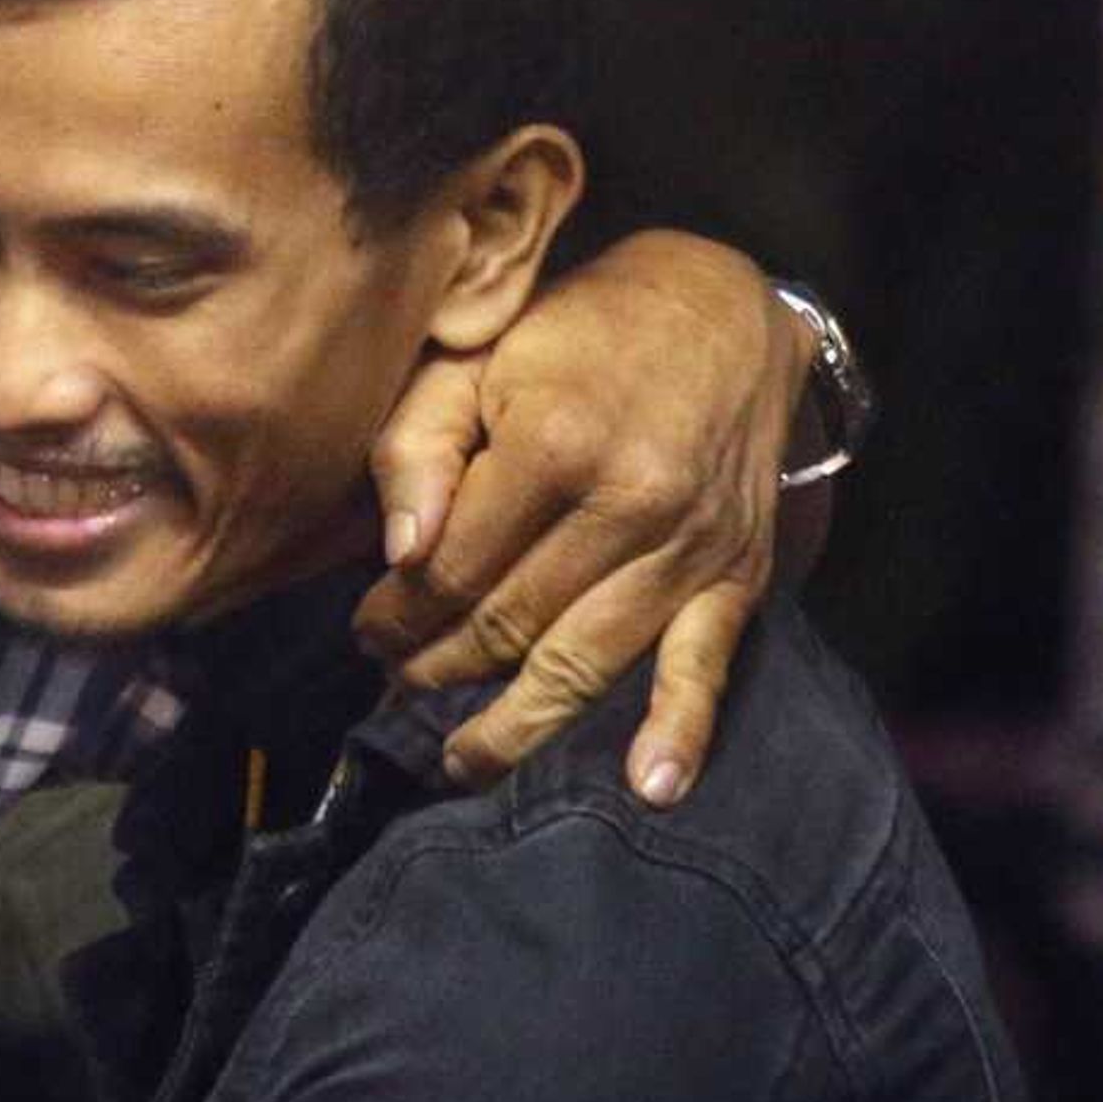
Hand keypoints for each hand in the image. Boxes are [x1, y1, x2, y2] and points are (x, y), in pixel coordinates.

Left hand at [357, 230, 803, 802]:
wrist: (725, 312)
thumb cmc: (576, 337)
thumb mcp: (477, 358)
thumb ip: (418, 447)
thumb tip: (398, 556)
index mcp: (554, 444)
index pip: (449, 570)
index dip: (395, 614)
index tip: (367, 629)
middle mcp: (630, 505)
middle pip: (507, 627)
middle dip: (438, 667)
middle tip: (397, 678)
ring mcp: (689, 550)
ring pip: (582, 666)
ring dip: (514, 726)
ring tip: (460, 759)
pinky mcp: (735, 578)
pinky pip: (705, 669)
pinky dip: (681, 734)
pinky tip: (650, 789)